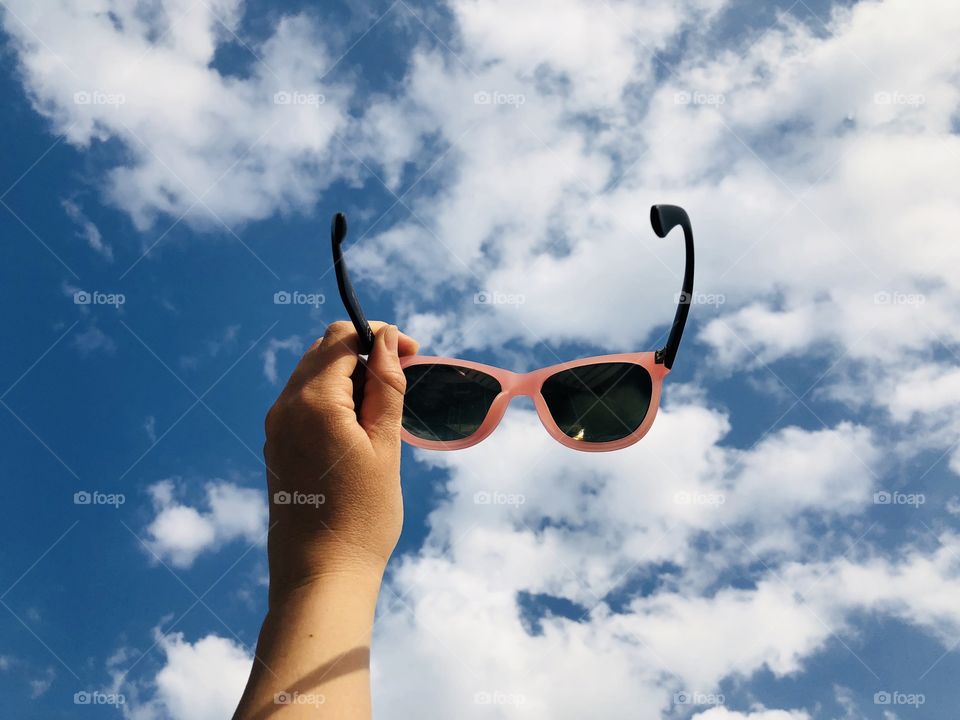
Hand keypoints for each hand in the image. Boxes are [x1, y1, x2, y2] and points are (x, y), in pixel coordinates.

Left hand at [263, 320, 418, 603]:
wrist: (320, 577)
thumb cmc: (362, 517)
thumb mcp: (385, 446)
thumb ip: (386, 387)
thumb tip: (385, 341)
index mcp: (312, 402)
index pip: (342, 338)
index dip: (379, 335)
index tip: (412, 352)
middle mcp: (285, 408)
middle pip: (323, 351)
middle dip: (365, 351)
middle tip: (404, 376)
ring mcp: (275, 429)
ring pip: (312, 375)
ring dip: (349, 375)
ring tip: (386, 407)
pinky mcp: (276, 448)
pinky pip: (303, 403)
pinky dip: (332, 398)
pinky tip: (359, 427)